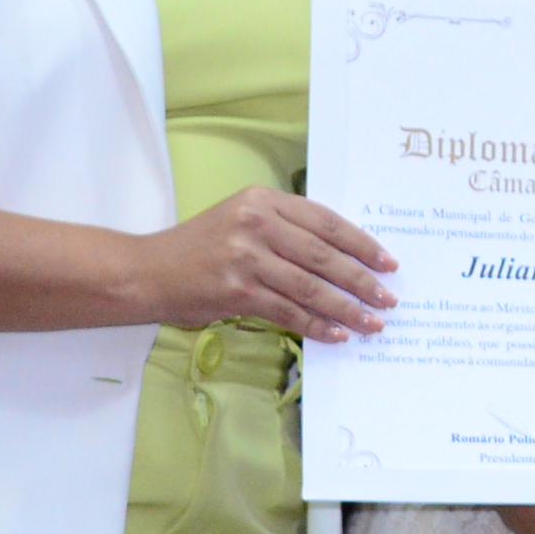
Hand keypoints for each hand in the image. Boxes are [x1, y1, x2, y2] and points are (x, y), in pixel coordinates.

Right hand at [135, 186, 395, 342]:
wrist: (147, 272)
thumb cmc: (199, 248)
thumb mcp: (241, 220)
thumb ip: (285, 230)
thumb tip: (341, 258)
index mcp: (263, 200)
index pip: (325, 221)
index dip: (361, 244)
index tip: (387, 262)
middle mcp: (256, 223)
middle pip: (323, 255)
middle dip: (361, 279)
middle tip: (387, 297)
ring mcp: (246, 257)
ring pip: (310, 286)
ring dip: (345, 308)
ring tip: (371, 323)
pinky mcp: (237, 291)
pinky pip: (287, 311)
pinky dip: (315, 325)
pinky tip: (335, 334)